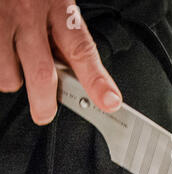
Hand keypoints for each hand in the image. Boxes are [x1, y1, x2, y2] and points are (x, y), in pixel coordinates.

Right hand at [0, 0, 121, 124]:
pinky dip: (0, 67)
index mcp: (59, 9)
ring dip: (14, 80)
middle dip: (45, 102)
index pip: (82, 51)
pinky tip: (4, 53)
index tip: (110, 102)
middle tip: (46, 113)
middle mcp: (29, 15)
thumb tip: (76, 72)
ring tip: (17, 65)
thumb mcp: (58, 3)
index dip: (97, 81)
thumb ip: (65, 35)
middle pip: (41, 74)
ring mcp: (1, 21)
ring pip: (9, 75)